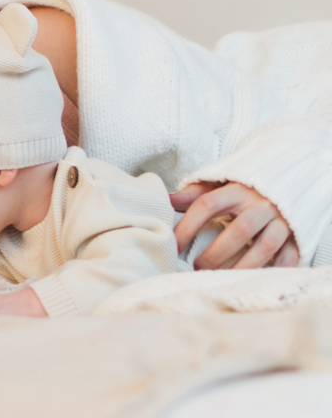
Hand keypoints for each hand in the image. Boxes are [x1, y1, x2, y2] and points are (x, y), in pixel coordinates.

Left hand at [170, 181, 298, 268]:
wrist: (287, 181)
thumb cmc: (242, 189)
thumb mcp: (218, 185)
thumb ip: (194, 193)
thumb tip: (165, 200)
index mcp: (236, 189)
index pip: (207, 204)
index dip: (188, 226)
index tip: (175, 245)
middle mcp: (260, 204)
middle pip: (239, 229)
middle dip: (216, 253)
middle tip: (197, 267)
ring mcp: (281, 221)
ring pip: (264, 247)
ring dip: (242, 266)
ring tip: (220, 278)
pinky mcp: (296, 237)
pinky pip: (288, 258)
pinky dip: (271, 271)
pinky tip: (252, 279)